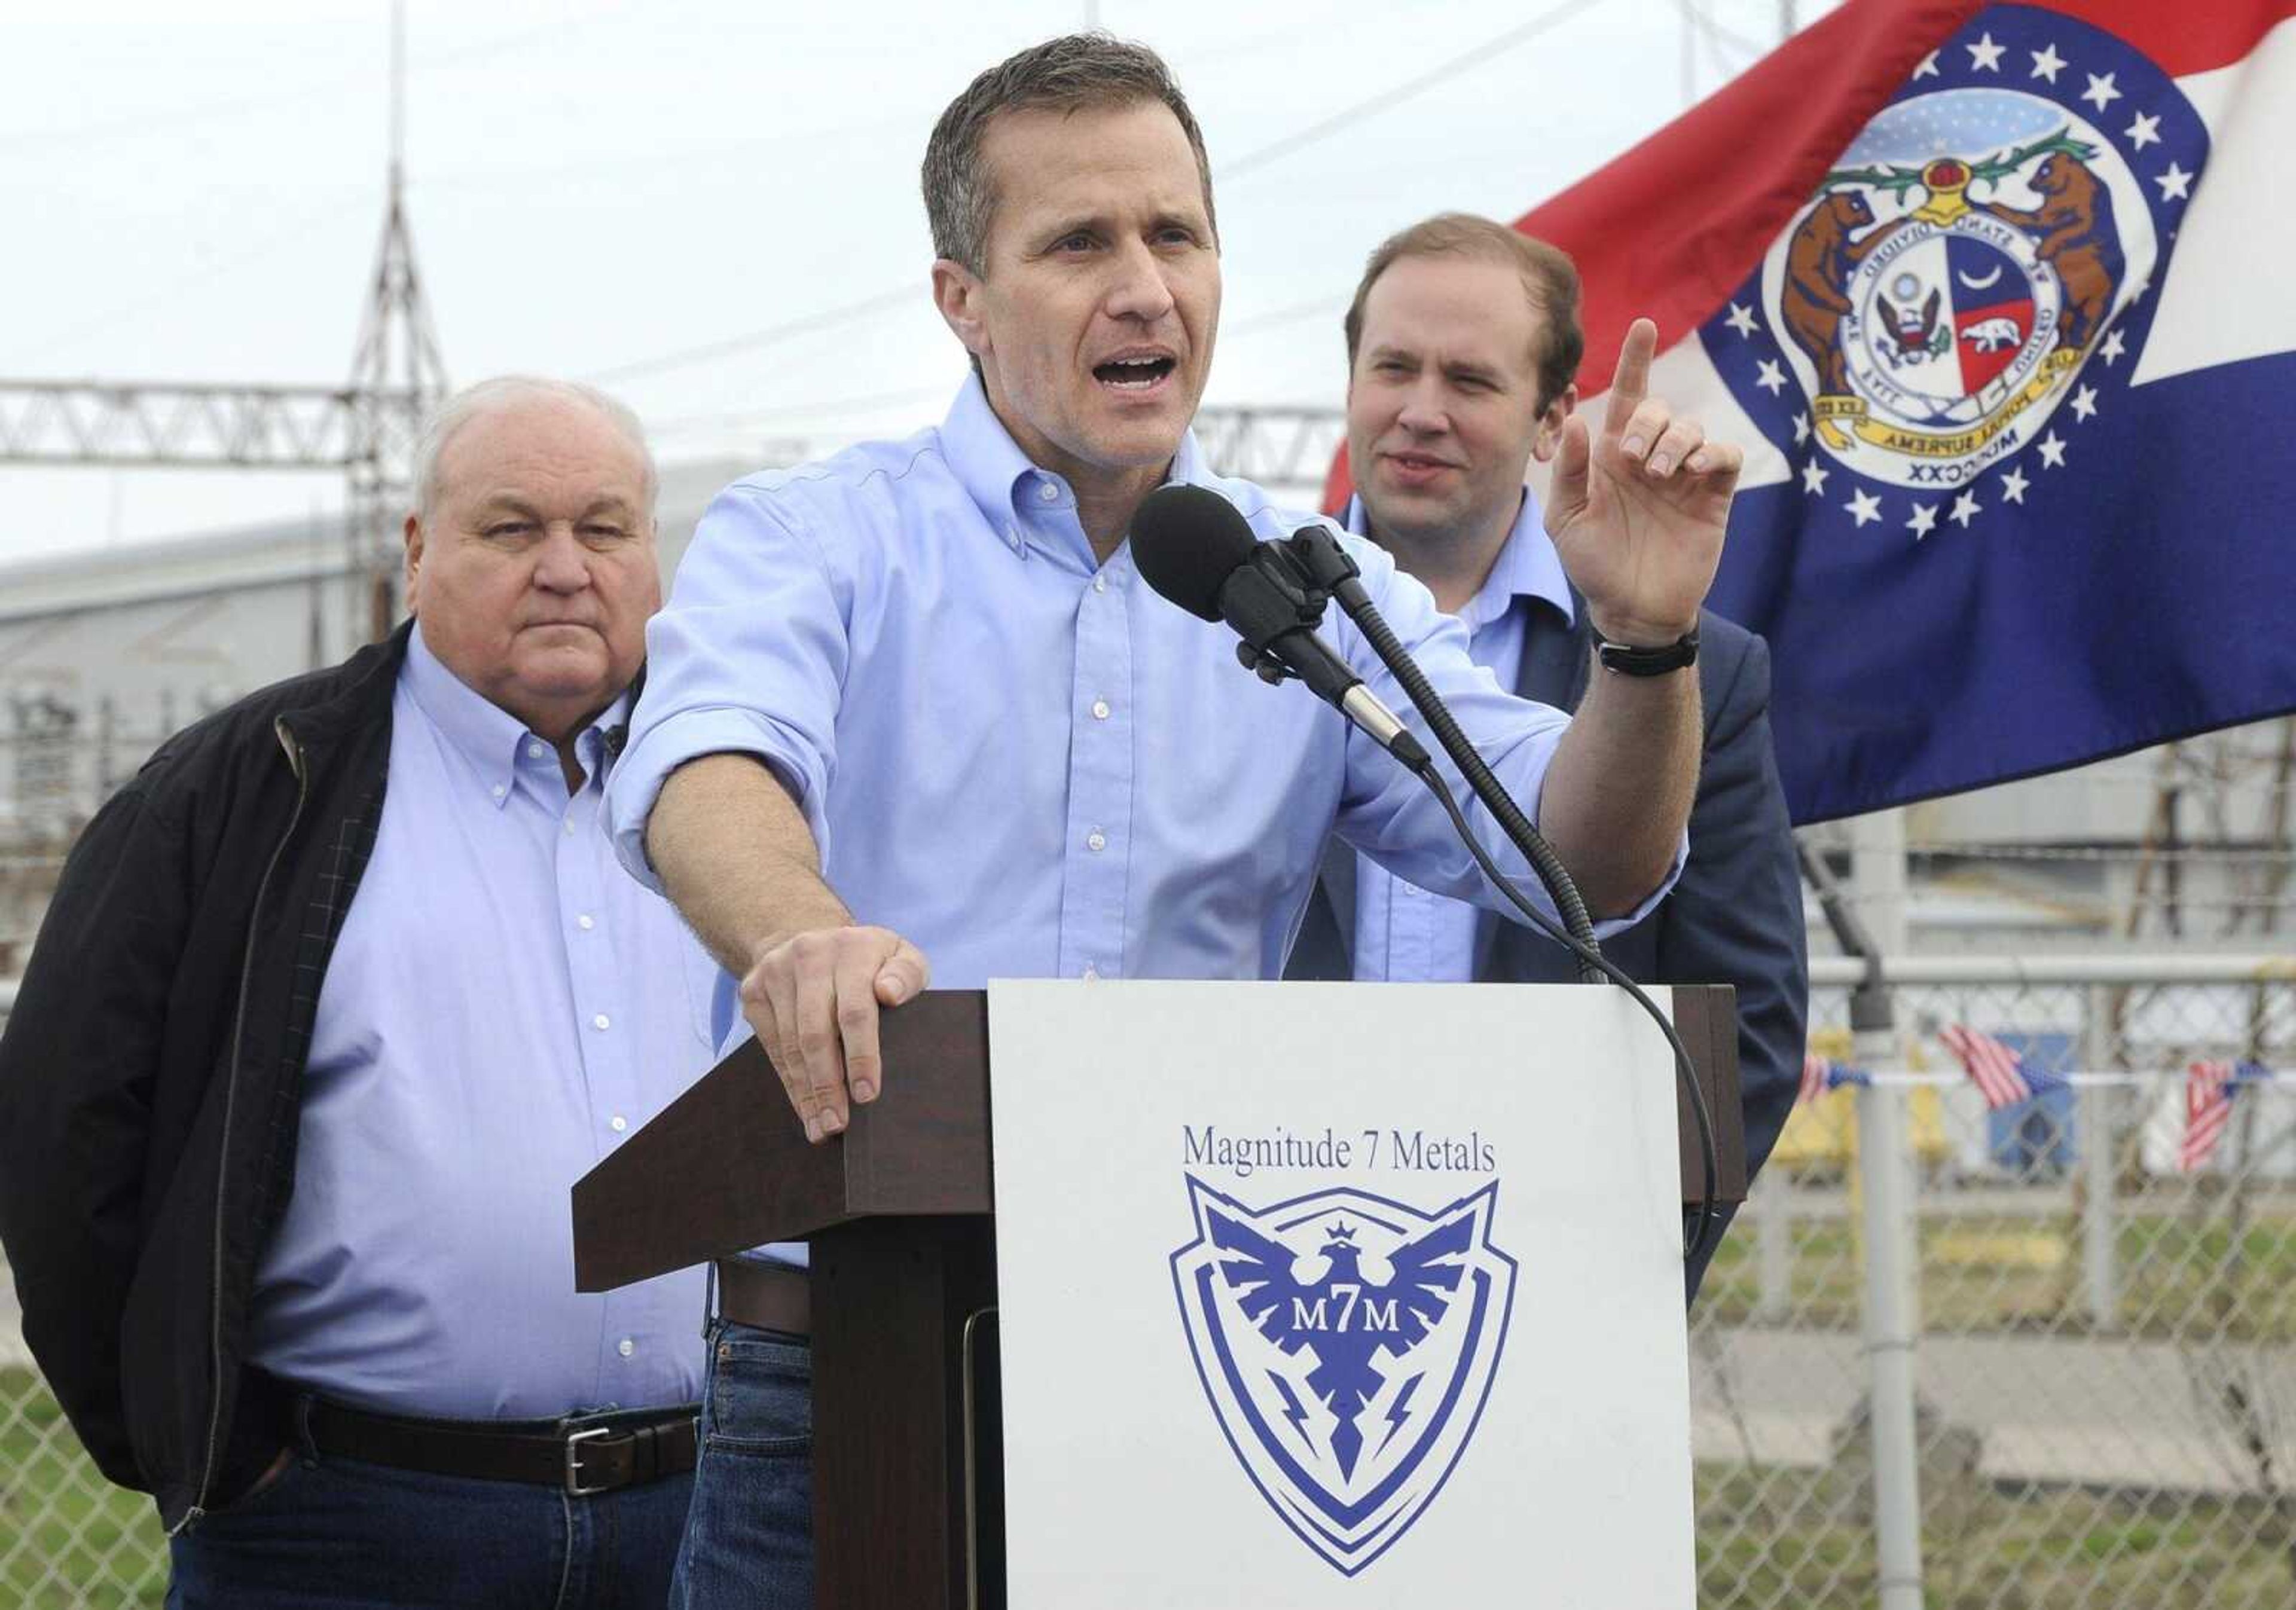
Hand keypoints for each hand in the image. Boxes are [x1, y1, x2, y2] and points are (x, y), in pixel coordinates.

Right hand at [739, 925, 929, 1142]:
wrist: (809, 936)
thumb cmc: (869, 961)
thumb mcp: (901, 957)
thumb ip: (906, 975)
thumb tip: (890, 994)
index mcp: (852, 949)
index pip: (855, 1011)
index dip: (861, 1056)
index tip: (866, 1095)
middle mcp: (809, 955)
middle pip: (816, 1033)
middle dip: (828, 1085)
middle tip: (838, 1124)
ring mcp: (776, 972)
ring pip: (790, 1044)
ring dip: (806, 1091)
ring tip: (821, 1127)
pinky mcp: (753, 991)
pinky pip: (772, 1046)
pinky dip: (789, 1081)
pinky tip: (804, 1107)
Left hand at [1546, 318, 1741, 643]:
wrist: (1631, 607)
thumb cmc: (1594, 564)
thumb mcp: (1567, 520)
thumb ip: (1571, 472)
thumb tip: (1578, 423)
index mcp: (1613, 456)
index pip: (1628, 397)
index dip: (1637, 360)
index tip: (1643, 325)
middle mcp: (1650, 458)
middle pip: (1660, 409)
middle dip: (1647, 423)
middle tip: (1633, 460)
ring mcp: (1684, 476)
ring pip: (1692, 427)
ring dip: (1675, 441)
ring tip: (1658, 474)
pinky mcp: (1713, 496)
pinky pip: (1725, 455)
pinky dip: (1713, 452)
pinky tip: (1695, 469)